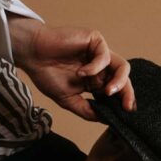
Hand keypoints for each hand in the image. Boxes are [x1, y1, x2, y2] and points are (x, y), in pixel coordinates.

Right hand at [8, 18, 135, 121]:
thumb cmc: (46, 74)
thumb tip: (105, 120)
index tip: (126, 116)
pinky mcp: (95, 41)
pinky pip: (105, 56)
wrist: (33, 54)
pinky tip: (80, 73)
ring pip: (122, 67)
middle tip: (126, 107)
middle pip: (123, 80)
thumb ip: (86, 110)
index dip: (122, 103)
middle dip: (127, 94)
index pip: (115, 92)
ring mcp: (99, 53)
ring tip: (108, 91)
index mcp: (95, 81)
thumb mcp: (68, 99)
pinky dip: (95, 67)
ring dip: (119, 81)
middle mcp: (100, 67)